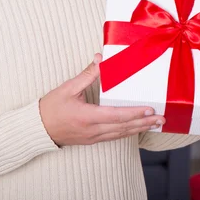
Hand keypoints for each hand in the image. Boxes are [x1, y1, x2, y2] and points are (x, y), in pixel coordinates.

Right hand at [40, 53, 165, 146]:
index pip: (116, 116)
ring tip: (155, 124)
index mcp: (87, 116)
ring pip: (121, 134)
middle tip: (161, 119)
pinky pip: (114, 136)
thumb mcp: (68, 88)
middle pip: (124, 127)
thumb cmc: (51, 107)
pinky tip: (136, 128)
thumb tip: (100, 59)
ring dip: (139, 128)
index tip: (150, 109)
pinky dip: (128, 132)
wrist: (38, 128)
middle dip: (144, 123)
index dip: (135, 113)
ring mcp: (93, 137)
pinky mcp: (92, 140)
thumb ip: (87, 74)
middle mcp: (92, 130)